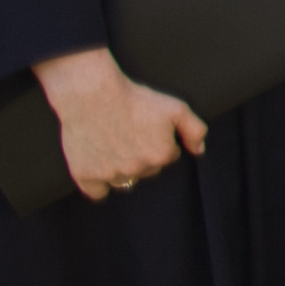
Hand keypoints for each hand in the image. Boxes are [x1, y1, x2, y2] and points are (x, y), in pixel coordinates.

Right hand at [34, 47, 206, 199]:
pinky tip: (99, 168)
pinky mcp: (85, 176)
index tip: (148, 128)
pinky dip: (99, 184)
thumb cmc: (132, 97)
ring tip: (114, 147)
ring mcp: (111, 175)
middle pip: (147, 170)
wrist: (89, 93)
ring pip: (125, 182)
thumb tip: (199, 151)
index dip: (160, 141)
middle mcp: (138, 169)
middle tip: (130, 134)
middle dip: (143, 156)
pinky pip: (98, 193)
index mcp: (161, 155)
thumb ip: (195, 130)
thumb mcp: (175, 106)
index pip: (168, 156)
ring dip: (123, 170)